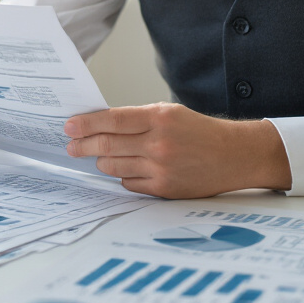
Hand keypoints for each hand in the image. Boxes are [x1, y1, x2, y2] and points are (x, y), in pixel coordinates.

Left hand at [64, 103, 291, 197]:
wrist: (234, 155)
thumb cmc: (199, 131)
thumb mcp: (170, 113)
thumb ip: (137, 119)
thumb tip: (100, 125)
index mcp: (159, 118)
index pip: (112, 120)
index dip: (86, 123)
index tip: (69, 126)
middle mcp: (159, 143)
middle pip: (107, 145)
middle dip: (83, 145)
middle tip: (71, 145)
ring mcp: (161, 168)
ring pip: (113, 166)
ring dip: (101, 160)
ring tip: (98, 155)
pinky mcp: (164, 189)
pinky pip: (128, 183)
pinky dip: (122, 176)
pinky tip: (125, 169)